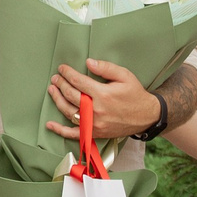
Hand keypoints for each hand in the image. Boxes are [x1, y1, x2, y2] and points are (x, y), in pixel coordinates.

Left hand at [46, 58, 160, 141]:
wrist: (146, 116)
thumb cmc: (135, 94)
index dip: (67, 73)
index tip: (62, 68)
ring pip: (68, 112)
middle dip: (60, 84)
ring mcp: (94, 123)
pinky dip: (60, 130)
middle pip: (70, 95)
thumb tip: (88, 62)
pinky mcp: (95, 133)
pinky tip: (50, 124)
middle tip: (55, 78)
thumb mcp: (124, 76)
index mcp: (102, 94)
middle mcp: (95, 110)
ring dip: (57, 100)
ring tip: (52, 90)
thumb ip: (106, 68)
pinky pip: (74, 133)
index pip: (78, 81)